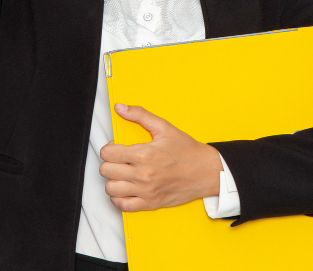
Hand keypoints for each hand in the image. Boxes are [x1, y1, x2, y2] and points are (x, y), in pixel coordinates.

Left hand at [99, 103, 223, 212]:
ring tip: (122, 174)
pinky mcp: (150, 203)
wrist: (206, 171)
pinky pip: (122, 205)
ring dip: (112, 180)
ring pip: (110, 189)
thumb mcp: (164, 127)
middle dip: (109, 162)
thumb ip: (140, 115)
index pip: (108, 153)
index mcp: (144, 154)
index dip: (108, 148)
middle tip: (119, 159)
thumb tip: (120, 107)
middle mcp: (143, 174)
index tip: (115, 147)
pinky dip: (119, 198)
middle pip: (106, 170)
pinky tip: (126, 188)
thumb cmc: (187, 151)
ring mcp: (146, 191)